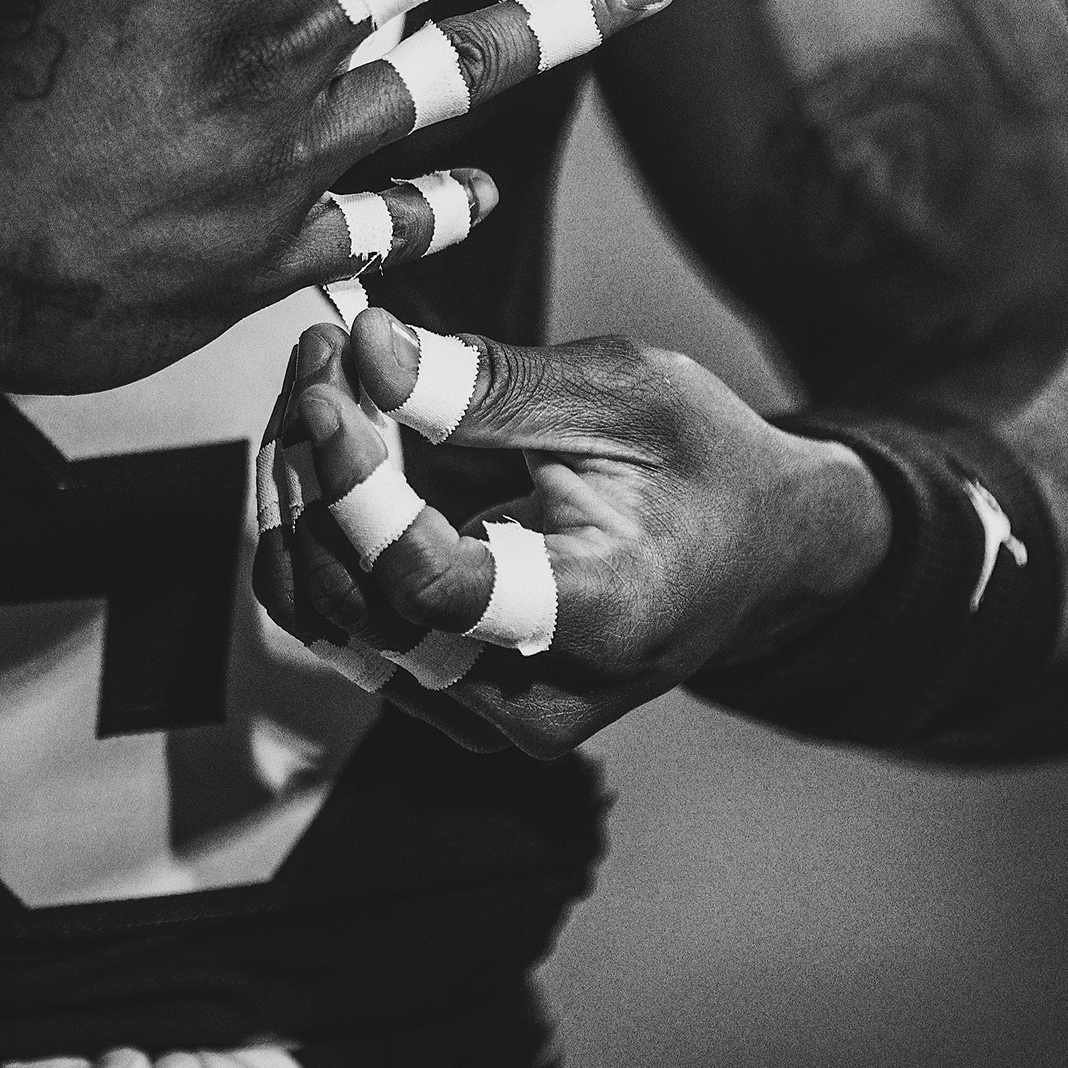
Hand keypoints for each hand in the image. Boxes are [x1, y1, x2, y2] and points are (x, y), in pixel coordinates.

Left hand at [254, 307, 892, 755]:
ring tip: (320, 391)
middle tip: (316, 360)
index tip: (326, 386)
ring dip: (303, 501)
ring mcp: (488, 718)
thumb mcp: (621, 393)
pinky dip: (324, 536)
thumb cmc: (706, 464)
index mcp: (599, 619)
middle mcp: (535, 699)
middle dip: (315, 471)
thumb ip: (490, 384)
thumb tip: (370, 349)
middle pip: (360, 602)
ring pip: (333, 618)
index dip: (357, 486)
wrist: (764, 554)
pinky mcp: (454, 704)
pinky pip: (348, 626)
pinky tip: (332, 453)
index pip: (429, 585)